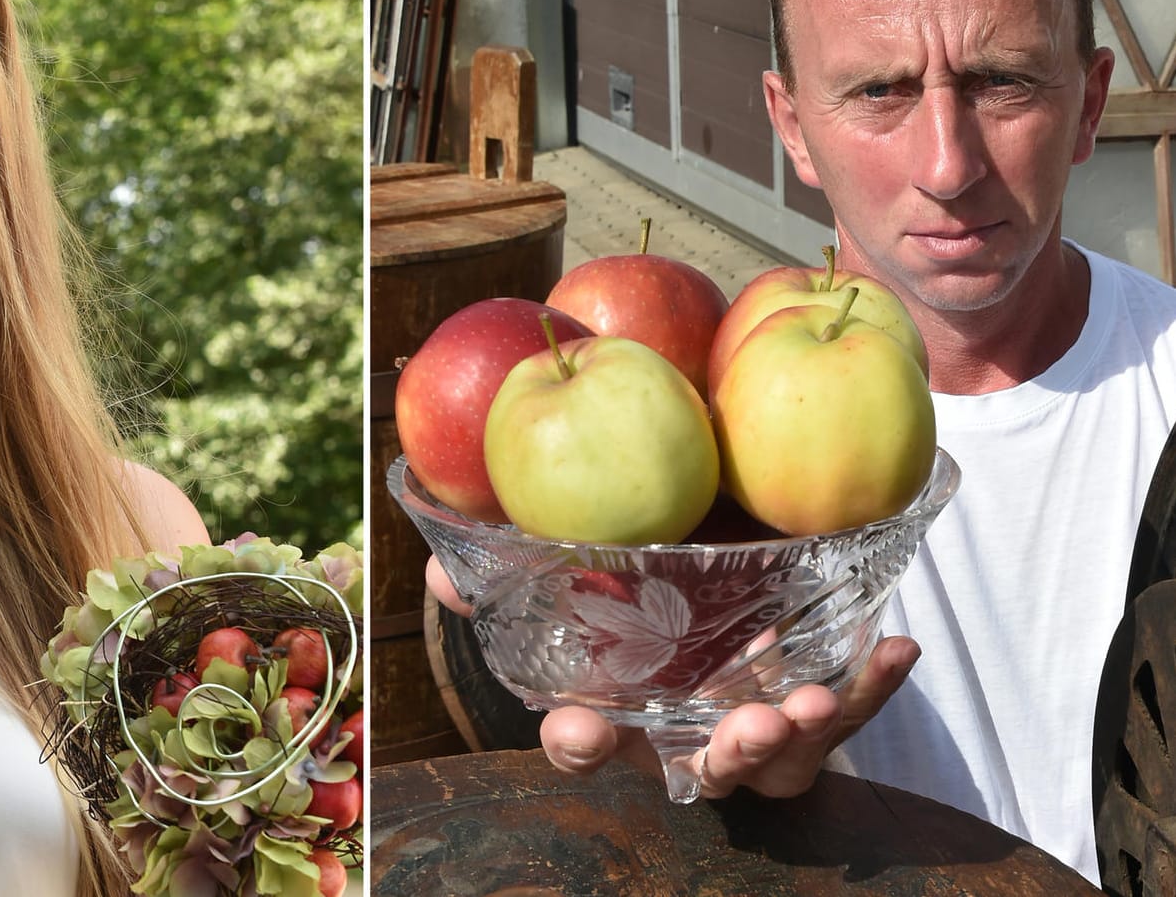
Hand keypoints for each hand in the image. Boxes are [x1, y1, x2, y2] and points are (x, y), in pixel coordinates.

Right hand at [425, 553, 918, 797]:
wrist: (722, 586)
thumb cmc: (628, 596)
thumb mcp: (565, 583)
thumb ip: (505, 575)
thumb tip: (443, 575)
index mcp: (620, 716)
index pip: (586, 744)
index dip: (580, 743)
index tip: (581, 726)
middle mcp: (690, 737)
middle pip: (707, 768)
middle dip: (728, 754)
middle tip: (746, 725)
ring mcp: (758, 730)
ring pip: (785, 760)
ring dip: (804, 734)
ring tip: (814, 699)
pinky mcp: (817, 706)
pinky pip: (851, 708)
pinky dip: (874, 686)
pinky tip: (898, 648)